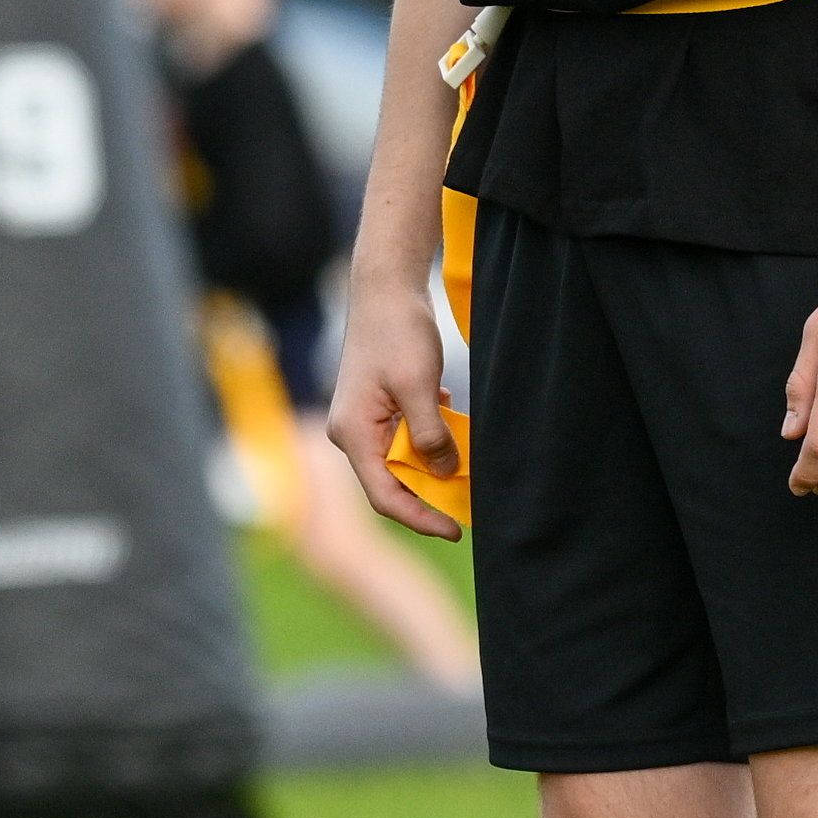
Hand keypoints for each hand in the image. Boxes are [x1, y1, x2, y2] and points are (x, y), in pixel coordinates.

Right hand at [327, 274, 461, 537]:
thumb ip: (430, 435)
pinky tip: (449, 418)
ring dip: (431, 465)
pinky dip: (429, 439)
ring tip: (465, 470)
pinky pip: (402, 437)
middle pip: (390, 483)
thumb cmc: (397, 331)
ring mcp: (362, 420)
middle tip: (467, 507)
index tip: (455, 529)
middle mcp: (350, 433)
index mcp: (353, 434)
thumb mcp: (419, 385)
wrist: (385, 287)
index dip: (420, 517)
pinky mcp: (376, 407)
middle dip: (428, 496)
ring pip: (399, 460)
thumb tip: (445, 474)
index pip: (384, 495)